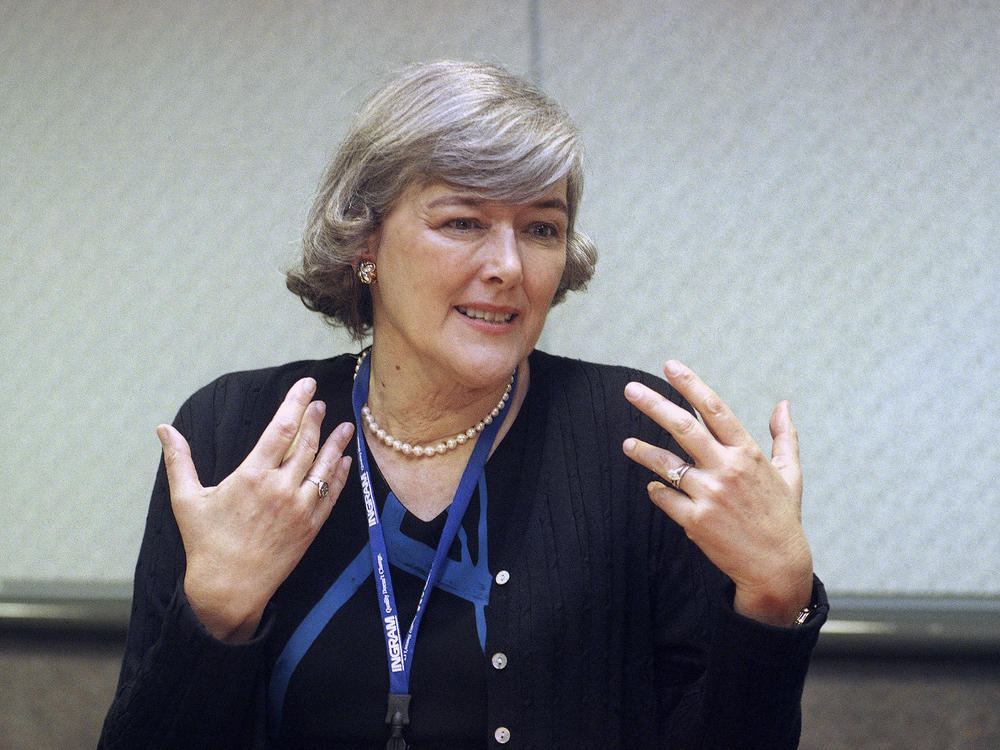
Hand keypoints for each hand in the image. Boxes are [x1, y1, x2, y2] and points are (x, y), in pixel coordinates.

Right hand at [157, 377, 354, 641]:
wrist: (228, 589)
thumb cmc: (205, 543)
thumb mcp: (187, 499)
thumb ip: (179, 460)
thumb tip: (163, 428)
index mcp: (251, 476)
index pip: (281, 428)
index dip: (296, 403)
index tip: (307, 386)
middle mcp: (280, 489)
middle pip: (306, 444)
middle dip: (315, 419)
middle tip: (320, 403)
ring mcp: (299, 508)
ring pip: (323, 467)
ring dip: (336, 444)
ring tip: (345, 425)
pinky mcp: (310, 527)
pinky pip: (331, 495)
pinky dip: (340, 476)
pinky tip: (345, 461)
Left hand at [622, 361, 812, 626]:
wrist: (776, 566)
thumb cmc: (782, 517)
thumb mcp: (789, 474)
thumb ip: (784, 437)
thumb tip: (783, 405)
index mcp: (748, 454)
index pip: (715, 410)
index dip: (691, 385)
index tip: (670, 366)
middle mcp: (727, 469)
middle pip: (683, 427)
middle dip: (654, 404)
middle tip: (630, 389)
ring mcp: (709, 495)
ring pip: (666, 464)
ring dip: (642, 451)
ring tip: (627, 444)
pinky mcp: (695, 520)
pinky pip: (665, 498)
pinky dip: (657, 492)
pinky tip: (653, 488)